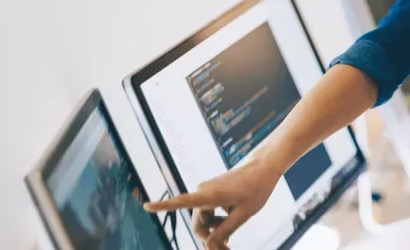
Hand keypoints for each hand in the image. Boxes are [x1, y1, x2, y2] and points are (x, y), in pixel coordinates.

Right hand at [143, 156, 284, 249]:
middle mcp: (204, 191)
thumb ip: (226, 230)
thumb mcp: (244, 214)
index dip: (163, 205)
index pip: (182, 201)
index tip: (146, 205)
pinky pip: (210, 211)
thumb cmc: (256, 188)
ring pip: (205, 219)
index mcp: (210, 195)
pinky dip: (218, 220)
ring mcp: (207, 191)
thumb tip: (208, 245)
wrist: (264, 167)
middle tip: (227, 249)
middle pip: (198, 223)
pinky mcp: (212, 192)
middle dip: (209, 238)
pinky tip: (232, 220)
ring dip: (215, 230)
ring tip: (232, 238)